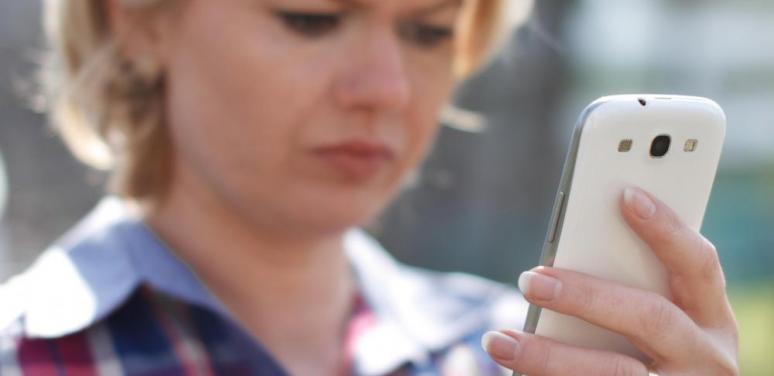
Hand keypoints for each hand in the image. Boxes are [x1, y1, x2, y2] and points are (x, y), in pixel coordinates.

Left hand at [482, 187, 738, 374]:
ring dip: (548, 356)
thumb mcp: (658, 319)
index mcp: (711, 318)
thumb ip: (631, 286)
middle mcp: (706, 358)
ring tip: (498, 340)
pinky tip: (512, 370)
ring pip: (614, 373)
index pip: (699, 265)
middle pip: (651, 318)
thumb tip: (564, 258)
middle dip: (586, 296)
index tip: (627, 195)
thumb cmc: (647, 349)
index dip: (667, 230)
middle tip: (530, 280)